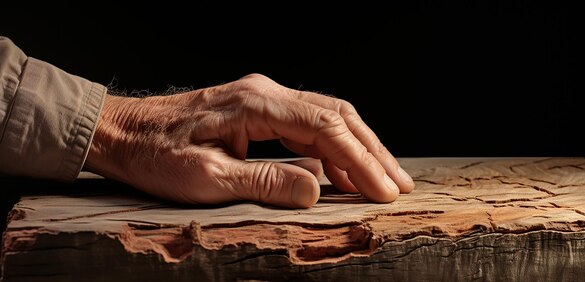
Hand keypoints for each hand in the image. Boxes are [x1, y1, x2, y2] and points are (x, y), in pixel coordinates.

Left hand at [85, 74, 413, 207]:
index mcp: (257, 105)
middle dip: (372, 151)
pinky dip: (332, 149)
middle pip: (337, 116)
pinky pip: (307, 125)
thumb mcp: (205, 178)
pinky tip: (342, 172)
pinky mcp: (258, 111)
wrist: (121, 131)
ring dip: (357, 148)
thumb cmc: (155, 154)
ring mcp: (263, 99)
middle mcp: (267, 94)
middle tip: (400, 183)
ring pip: (327, 117)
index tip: (384, 190)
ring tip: (383, 179)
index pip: (326, 128)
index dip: (361, 161)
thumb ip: (264, 182)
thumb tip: (317, 189)